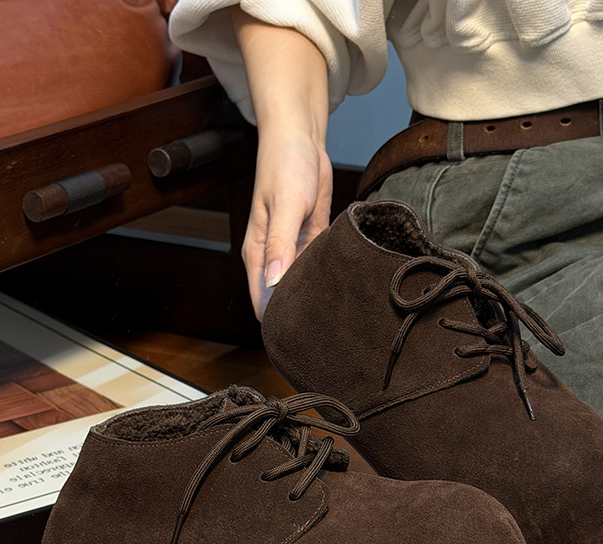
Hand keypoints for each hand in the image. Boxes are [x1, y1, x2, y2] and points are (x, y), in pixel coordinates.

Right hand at [230, 8, 330, 319]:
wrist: (301, 138)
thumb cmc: (284, 166)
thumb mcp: (284, 205)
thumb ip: (280, 245)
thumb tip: (272, 283)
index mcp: (258, 255)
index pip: (263, 303)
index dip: (279, 324)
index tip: (299, 345)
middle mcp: (274, 258)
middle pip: (284, 300)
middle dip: (301, 317)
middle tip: (328, 341)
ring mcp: (294, 251)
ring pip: (304, 286)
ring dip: (317, 298)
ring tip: (339, 322)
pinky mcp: (313, 241)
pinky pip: (320, 268)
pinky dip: (329, 277)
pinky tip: (344, 291)